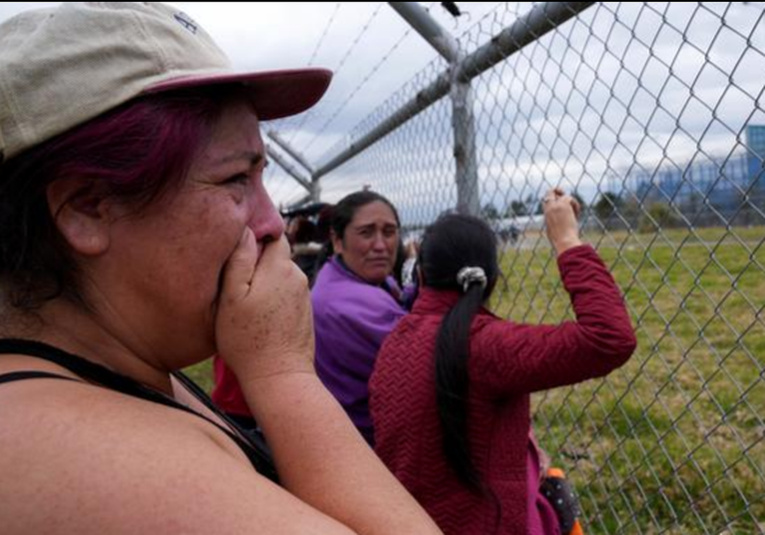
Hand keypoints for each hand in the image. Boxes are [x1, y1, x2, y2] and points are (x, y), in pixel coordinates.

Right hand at [215, 229, 314, 383]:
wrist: (278, 377)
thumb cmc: (247, 339)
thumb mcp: (232, 297)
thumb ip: (240, 260)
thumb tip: (246, 230)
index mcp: (280, 267)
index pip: (274, 235)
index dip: (256, 236)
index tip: (237, 249)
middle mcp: (297, 277)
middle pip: (276, 256)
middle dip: (258, 261)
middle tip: (233, 279)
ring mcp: (303, 295)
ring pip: (280, 275)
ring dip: (264, 281)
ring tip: (244, 300)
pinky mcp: (303, 311)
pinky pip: (285, 293)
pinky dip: (272, 297)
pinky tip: (258, 314)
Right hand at [542, 188, 581, 254]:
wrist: (564, 240)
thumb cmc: (560, 241)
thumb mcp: (554, 231)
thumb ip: (554, 223)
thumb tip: (558, 224)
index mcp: (546, 215)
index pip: (546, 201)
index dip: (553, 198)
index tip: (559, 200)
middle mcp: (548, 208)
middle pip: (549, 192)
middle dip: (557, 191)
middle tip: (565, 194)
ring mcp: (555, 206)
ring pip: (563, 195)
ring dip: (571, 202)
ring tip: (576, 213)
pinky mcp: (563, 204)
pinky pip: (570, 198)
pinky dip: (575, 205)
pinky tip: (577, 214)